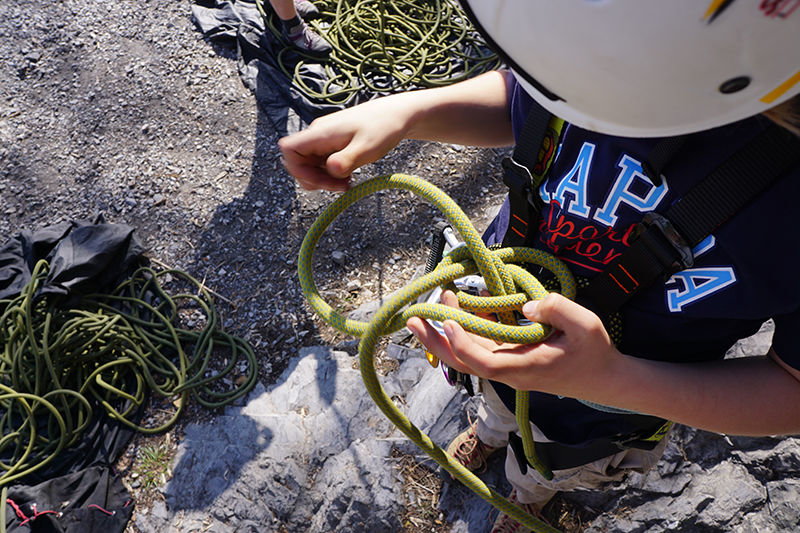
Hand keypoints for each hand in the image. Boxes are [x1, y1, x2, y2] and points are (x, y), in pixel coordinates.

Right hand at [279, 97, 411, 191]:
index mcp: (321, 132)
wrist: (399, 114)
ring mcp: (324, 140)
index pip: (288, 149)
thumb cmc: (384, 127)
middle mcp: (318, 135)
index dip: (297, 170)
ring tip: (348, 182)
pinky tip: (349, 175)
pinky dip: (331, 174)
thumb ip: (347, 160)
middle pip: (298, 163)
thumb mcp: (367, 148)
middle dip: (315, 180)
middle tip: (342, 186)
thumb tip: (331, 170)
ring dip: (324, 179)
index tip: (321, 180)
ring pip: (310, 166)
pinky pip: (322, 163)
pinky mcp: (333, 145)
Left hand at [406, 292, 622, 400]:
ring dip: (445, 334)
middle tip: (412, 319)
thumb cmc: (594, 352)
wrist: (604, 378)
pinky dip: (465, 330)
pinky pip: (480, 347)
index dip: (462, 344)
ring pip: (467, 355)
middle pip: (463, 362)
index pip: (484, 362)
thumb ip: (557, 309)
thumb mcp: (586, 324)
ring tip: (427, 308)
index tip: (448, 320)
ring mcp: (507, 367)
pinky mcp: (509, 360)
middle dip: (436, 342)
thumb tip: (526, 305)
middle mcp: (509, 372)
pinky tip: (458, 307)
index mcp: (525, 368)